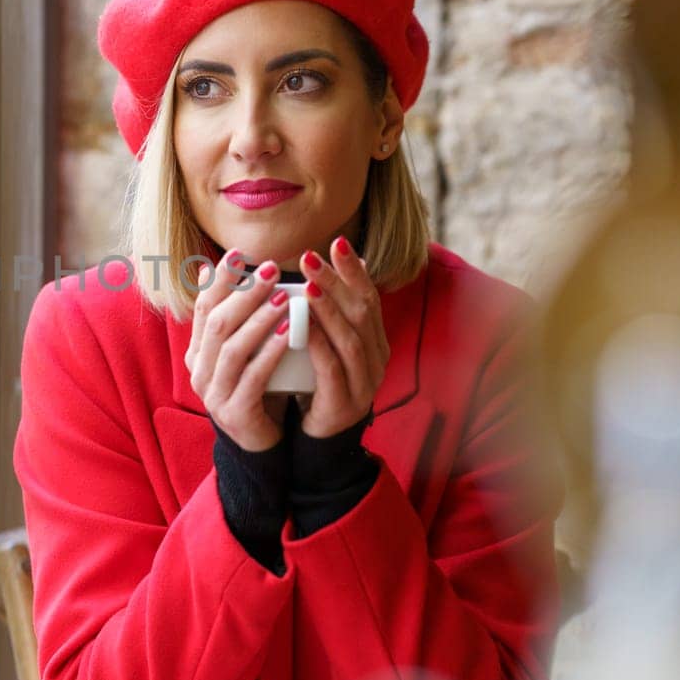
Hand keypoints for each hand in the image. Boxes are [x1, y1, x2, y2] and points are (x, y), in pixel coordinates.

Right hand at [183, 249, 296, 452]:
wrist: (262, 442)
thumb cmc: (256, 387)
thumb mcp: (243, 348)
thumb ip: (232, 315)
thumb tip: (208, 269)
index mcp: (197, 351)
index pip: (203, 307)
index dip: (220, 280)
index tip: (240, 253)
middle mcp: (199, 371)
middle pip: (217, 322)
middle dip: (245, 292)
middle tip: (272, 269)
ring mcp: (213, 393)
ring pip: (232, 347)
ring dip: (259, 318)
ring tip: (285, 296)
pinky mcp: (234, 412)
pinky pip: (252, 376)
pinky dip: (270, 351)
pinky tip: (288, 332)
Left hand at [297, 236, 390, 437]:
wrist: (318, 438)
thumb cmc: (317, 382)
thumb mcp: (327, 344)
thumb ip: (327, 313)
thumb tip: (322, 270)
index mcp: (374, 341)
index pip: (368, 297)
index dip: (354, 269)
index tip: (338, 241)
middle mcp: (376, 358)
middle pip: (361, 312)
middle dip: (336, 281)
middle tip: (310, 256)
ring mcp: (364, 382)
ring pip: (350, 339)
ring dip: (328, 309)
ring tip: (306, 285)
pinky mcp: (345, 403)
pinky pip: (333, 369)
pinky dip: (318, 345)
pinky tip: (302, 327)